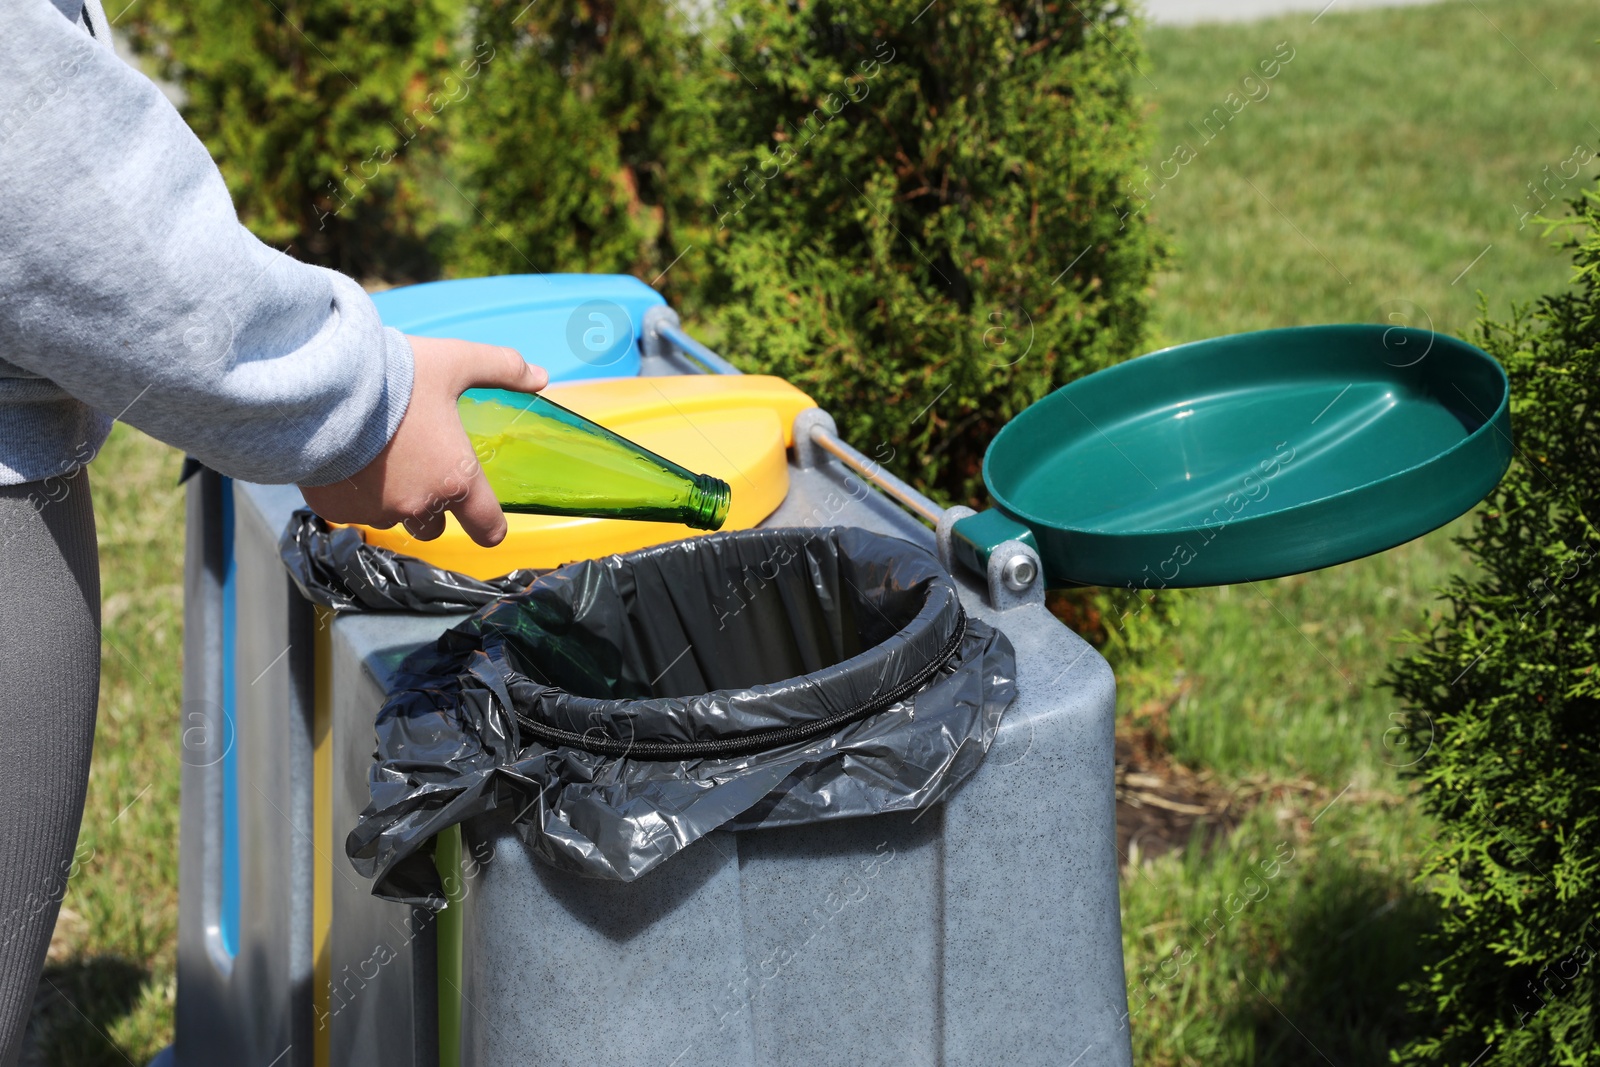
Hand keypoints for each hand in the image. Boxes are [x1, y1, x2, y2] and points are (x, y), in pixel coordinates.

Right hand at [299, 335, 546, 546]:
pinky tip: (348, 458)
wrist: (321, 385)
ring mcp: (375, 511)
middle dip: (434, 506)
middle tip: (422, 468)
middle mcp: (418, 504)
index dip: (492, 527)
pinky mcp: (336, 509)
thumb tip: (541, 376)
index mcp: (455, 478)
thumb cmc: (396, 376)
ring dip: (393, 498)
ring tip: (380, 457)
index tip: (488, 522)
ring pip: (393, 517)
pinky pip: (352, 509)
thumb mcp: (456, 361)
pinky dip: (354, 491)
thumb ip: (501, 368)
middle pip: (436, 527)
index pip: (488, 528)